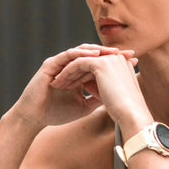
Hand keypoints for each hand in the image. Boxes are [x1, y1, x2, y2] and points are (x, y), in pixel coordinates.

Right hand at [11, 45, 139, 128]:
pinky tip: (94, 54)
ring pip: (82, 51)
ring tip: (114, 52)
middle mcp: (70, 65)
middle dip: (111, 54)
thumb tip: (117, 98)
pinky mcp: (51, 64)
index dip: (115, 62)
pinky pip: (68, 55)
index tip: (133, 62)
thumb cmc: (56, 113)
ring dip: (99, 51)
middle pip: (94, 54)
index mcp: (78, 73)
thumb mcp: (84, 106)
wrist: (34, 118)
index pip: (99, 63)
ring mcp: (60, 63)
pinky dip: (82, 54)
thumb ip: (97, 98)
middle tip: (128, 53)